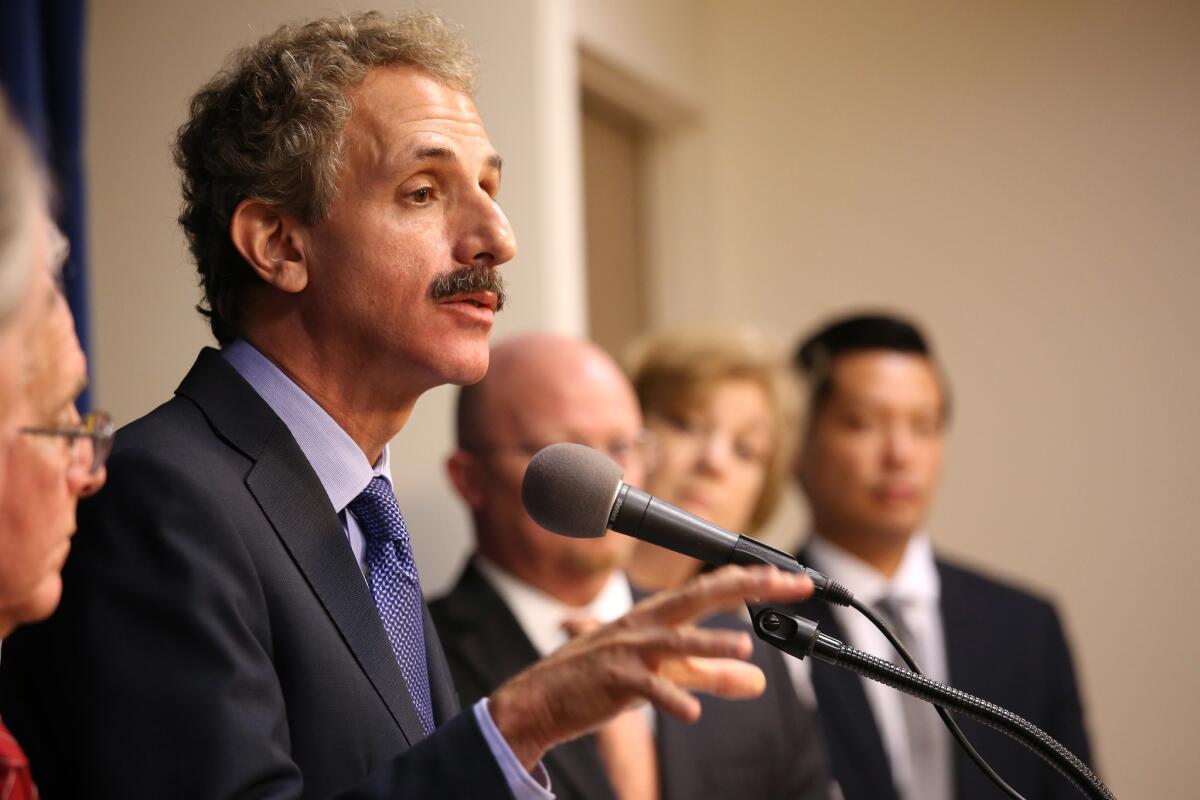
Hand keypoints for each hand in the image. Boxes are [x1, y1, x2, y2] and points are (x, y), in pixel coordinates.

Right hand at [488, 565, 813, 768]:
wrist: (541, 698)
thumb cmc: (603, 679)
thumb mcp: (664, 674)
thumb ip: (712, 675)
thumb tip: (759, 682)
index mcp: (657, 616)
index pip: (711, 589)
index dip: (751, 581)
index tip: (790, 578)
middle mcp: (645, 624)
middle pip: (699, 597)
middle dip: (744, 587)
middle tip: (784, 582)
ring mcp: (628, 650)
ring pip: (675, 642)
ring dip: (709, 643)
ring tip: (743, 647)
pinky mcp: (613, 680)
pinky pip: (646, 690)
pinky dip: (669, 699)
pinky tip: (692, 712)